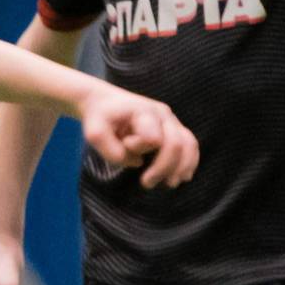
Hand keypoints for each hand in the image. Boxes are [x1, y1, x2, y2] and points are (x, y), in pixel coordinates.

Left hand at [78, 86, 198, 186]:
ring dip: (181, 167)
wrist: (105, 101)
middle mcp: (161, 114)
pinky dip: (189, 162)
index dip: (141, 148)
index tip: (125, 145)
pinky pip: (190, 145)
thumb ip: (111, 151)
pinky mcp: (174, 128)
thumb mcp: (94, 133)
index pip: (153, 137)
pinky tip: (182, 177)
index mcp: (143, 111)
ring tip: (170, 184)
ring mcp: (170, 120)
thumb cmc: (100, 117)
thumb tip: (138, 163)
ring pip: (188, 144)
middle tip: (146, 183)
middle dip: (163, 168)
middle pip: (175, 144)